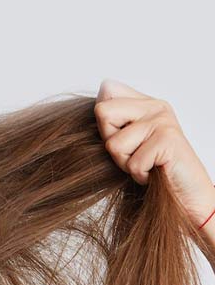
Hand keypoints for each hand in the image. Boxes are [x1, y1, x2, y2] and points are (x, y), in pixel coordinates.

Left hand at [94, 79, 214, 230]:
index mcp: (144, 102)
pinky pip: (133, 163)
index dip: (105, 120)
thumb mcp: (128, 142)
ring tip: (147, 164)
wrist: (187, 195)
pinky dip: (140, 175)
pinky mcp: (168, 139)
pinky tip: (155, 171)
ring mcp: (162, 121)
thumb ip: (113, 121)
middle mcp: (155, 106)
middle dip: (111, 142)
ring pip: (114, 144)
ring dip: (126, 164)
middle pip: (102, 112)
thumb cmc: (154, 171)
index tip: (125, 137)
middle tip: (134, 153)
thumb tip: (97, 107)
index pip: (107, 89)